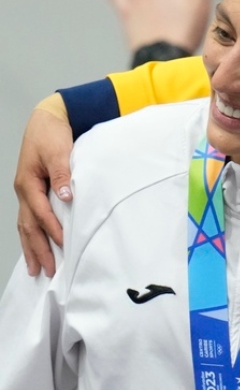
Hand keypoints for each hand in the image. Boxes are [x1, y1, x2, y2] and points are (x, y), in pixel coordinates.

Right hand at [14, 108, 74, 276]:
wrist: (47, 119)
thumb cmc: (52, 134)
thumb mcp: (58, 151)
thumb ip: (61, 174)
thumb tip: (65, 197)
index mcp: (28, 182)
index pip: (40, 212)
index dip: (52, 229)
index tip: (64, 245)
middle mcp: (24, 190)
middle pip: (28, 226)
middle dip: (37, 249)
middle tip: (48, 270)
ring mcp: (26, 192)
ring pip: (26, 225)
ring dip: (32, 247)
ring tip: (37, 268)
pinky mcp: (33, 191)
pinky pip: (30, 218)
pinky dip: (32, 234)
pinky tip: (36, 246)